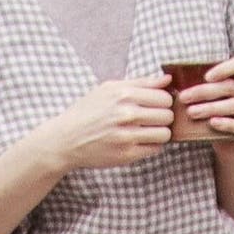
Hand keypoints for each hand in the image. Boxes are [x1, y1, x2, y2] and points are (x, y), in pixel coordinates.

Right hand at [40, 77, 179, 170]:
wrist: (66, 139)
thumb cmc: (88, 111)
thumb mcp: (109, 89)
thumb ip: (140, 82)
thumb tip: (168, 79)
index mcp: (123, 94)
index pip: (165, 97)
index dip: (162, 102)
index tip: (154, 105)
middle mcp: (126, 114)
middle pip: (167, 115)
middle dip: (162, 117)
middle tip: (150, 119)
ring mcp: (127, 136)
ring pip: (165, 134)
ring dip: (159, 133)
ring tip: (146, 131)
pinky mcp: (126, 154)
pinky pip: (155, 149)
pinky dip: (150, 145)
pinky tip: (138, 141)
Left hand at [176, 59, 233, 147]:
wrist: (232, 143)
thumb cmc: (215, 114)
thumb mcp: (208, 99)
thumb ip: (196, 87)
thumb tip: (167, 79)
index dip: (226, 67)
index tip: (206, 76)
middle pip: (230, 86)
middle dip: (204, 91)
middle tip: (183, 98)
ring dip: (211, 108)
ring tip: (191, 112)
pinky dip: (226, 123)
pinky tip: (212, 123)